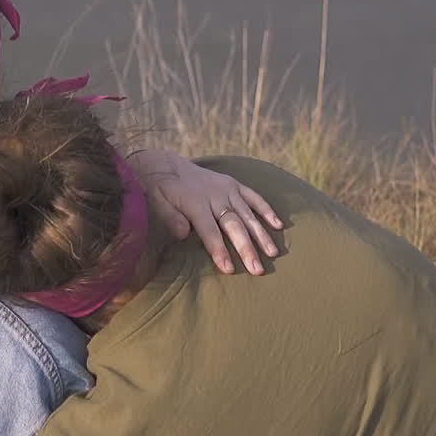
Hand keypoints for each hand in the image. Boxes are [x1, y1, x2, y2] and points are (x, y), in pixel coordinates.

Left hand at [129, 149, 282, 274]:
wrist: (166, 165)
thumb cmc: (161, 190)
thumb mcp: (157, 201)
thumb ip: (170, 217)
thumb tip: (183, 234)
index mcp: (195, 203)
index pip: (209, 230)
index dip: (218, 249)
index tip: (229, 269)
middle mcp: (215, 195)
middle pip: (234, 225)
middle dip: (246, 248)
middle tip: (257, 269)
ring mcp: (227, 189)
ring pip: (248, 214)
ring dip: (261, 234)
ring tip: (273, 253)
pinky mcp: (235, 185)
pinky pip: (254, 197)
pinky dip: (267, 210)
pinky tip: (279, 225)